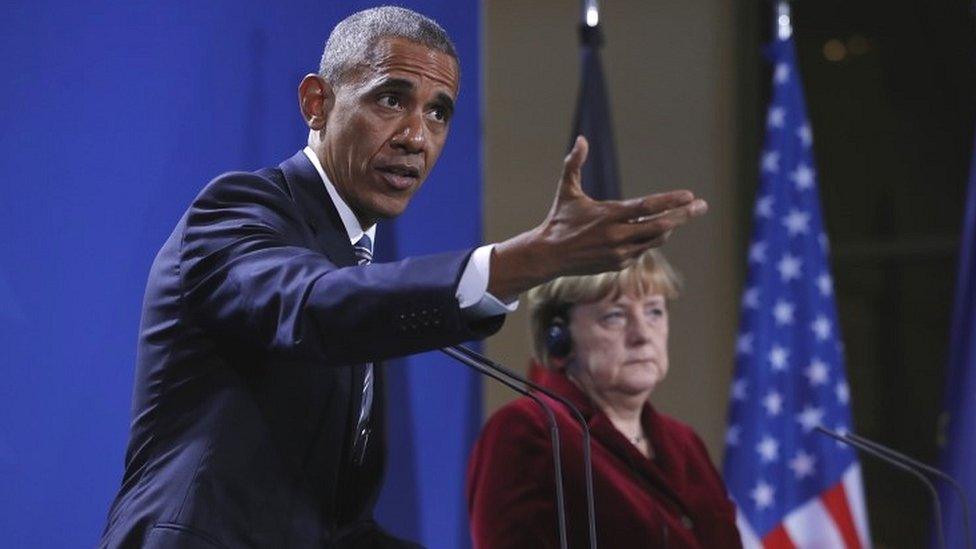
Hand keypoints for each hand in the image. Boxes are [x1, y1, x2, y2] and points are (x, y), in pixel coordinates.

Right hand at [488, 135, 706, 299]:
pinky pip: (642, 251)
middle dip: (683, 215)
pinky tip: (648, 233)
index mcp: (609, 215)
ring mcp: (619, 253)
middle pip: (660, 226)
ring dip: (667, 228)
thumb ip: (574, 164)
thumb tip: (581, 139)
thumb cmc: (559, 220)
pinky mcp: (619, 265)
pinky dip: (648, 240)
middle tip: (702, 206)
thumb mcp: (567, 191)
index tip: (690, 196)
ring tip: (677, 217)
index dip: (670, 201)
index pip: (647, 207)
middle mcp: (617, 236)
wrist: (549, 256)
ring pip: (654, 240)